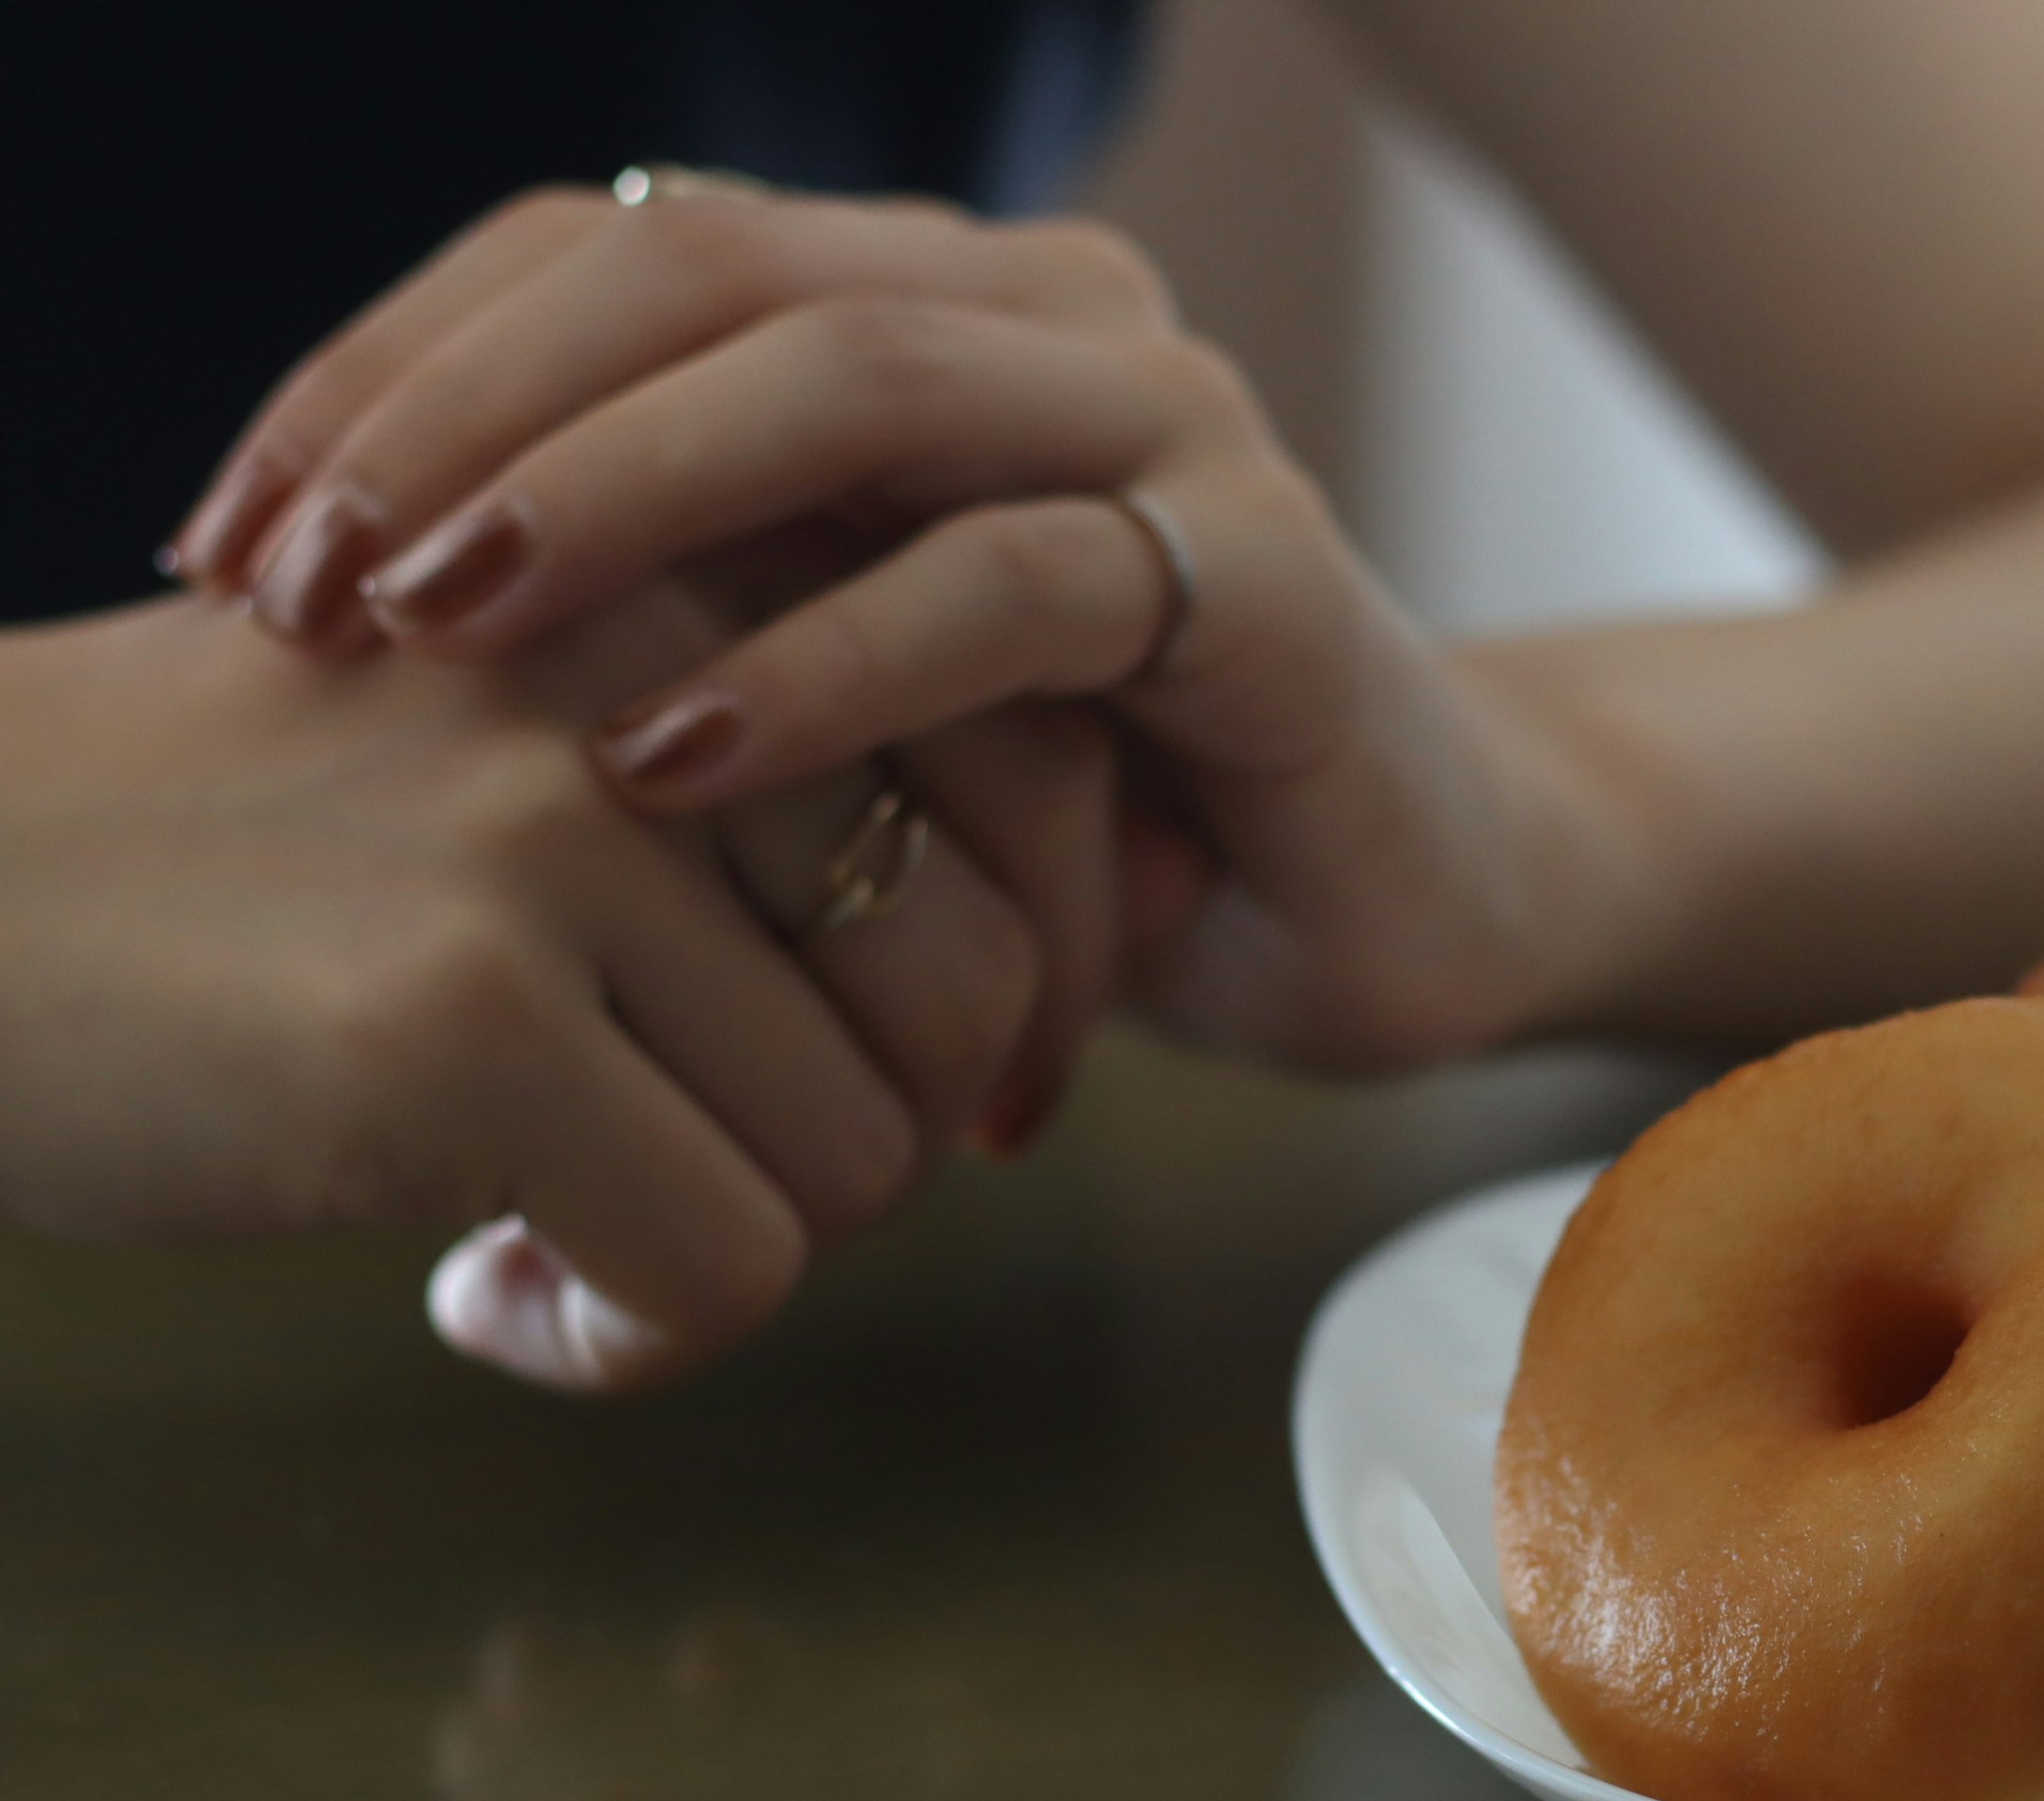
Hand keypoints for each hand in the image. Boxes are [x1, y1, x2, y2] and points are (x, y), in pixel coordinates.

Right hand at [0, 596, 1103, 1390]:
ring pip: (861, 1151)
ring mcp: (557, 830)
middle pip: (979, 984)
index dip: (1016, 983)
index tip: (911, 1092)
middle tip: (695, 1177)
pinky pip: (721, 1262)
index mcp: (699, 558)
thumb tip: (1144, 930)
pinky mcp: (460, 1015)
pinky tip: (478, 1295)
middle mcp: (654, 662)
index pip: (1044, 787)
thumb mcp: (558, 747)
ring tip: (543, 1227)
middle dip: (873, 1132)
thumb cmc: (263, 863)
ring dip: (727, 1245)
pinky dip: (627, 1333)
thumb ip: (812, 798)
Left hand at [177, 185, 1638, 1073]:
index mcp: (922, 306)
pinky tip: (671, 759)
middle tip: (306, 582)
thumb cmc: (1097, 809)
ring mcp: (1168, 427)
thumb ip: (670, 597)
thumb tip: (359, 610)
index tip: (233, 547)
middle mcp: (1044, 317)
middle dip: (462, 414)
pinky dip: (822, 663)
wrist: (1400, 897)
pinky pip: (1013, 583)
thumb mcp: (841, 686)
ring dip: (612, 494)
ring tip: (444, 627)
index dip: (391, 368)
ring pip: (850, 376)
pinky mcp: (1260, 582)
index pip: (605, 250)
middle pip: (697, 269)